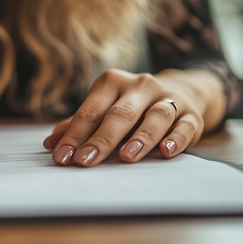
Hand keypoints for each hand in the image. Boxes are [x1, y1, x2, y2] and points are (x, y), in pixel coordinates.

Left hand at [43, 68, 224, 166]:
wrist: (180, 90)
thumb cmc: (130, 105)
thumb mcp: (103, 108)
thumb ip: (78, 125)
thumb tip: (50, 144)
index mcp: (112, 82)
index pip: (90, 111)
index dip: (75, 135)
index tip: (62, 157)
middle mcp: (140, 86)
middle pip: (120, 114)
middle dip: (101, 139)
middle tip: (86, 160)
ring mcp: (168, 98)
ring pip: (155, 116)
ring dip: (141, 137)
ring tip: (126, 156)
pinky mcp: (192, 114)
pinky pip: (185, 125)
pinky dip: (176, 138)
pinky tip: (165, 152)